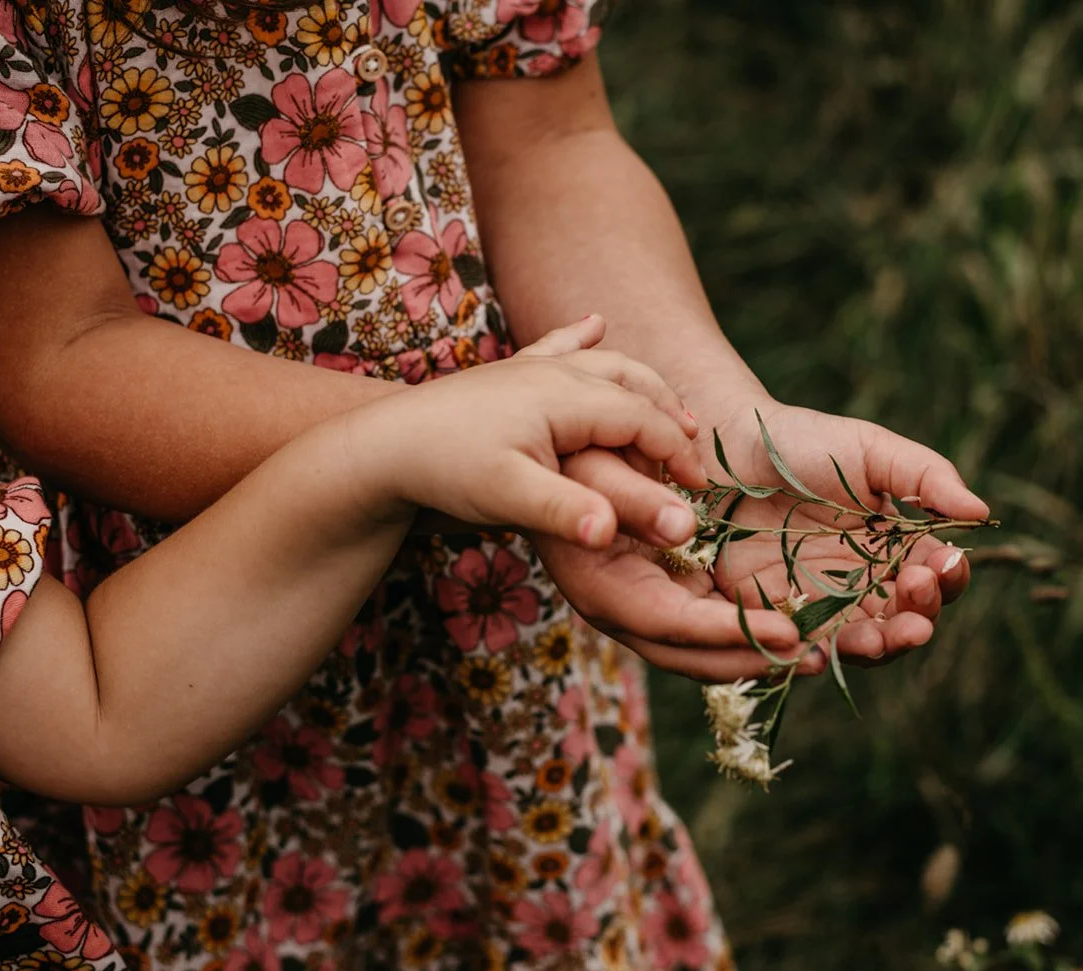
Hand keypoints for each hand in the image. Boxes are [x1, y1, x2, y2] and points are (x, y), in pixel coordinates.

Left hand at [380, 318, 713, 548]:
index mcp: (566, 397)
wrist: (382, 446)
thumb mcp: (510, 499)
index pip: (643, 420)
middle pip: (634, 384)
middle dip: (670, 416)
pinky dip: (581, 335)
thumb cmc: (447, 471)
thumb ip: (568, 515)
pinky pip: (556, 345)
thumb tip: (613, 534)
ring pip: (605, 364)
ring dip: (642, 383)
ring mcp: (530, 368)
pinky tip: (594, 323)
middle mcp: (555, 372)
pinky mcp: (507, 374)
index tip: (700, 489)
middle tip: (693, 455)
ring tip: (668, 408)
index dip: (678, 454)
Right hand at [533, 446, 814, 681]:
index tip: (786, 631)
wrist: (554, 456)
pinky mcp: (662, 594)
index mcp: (598, 584)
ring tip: (817, 656)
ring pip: (700, 650)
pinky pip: (706, 626)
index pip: (668, 621)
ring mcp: (641, 605)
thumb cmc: (573, 453)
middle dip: (751, 660)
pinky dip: (747, 633)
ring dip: (756, 656)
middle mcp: (618, 608)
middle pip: (687, 653)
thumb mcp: (597, 465)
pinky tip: (792, 628)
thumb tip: (680, 529)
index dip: (727, 632)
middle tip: (814, 659)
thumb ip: (634, 496)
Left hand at [705, 395, 989, 665]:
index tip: (941, 564)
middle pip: (901, 622)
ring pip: (857, 644)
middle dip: (914, 619)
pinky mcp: (770, 614)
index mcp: (892, 549)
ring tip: (878, 636)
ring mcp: (817, 604)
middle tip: (915, 601)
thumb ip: (926, 477)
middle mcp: (861, 584)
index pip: (933, 579)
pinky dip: (810, 656)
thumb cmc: (804, 442)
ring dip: (875, 646)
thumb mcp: (872, 450)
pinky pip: (796, 647)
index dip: (944, 579)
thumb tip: (981, 512)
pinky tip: (817, 651)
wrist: (728, 445)